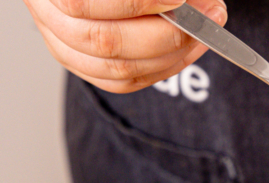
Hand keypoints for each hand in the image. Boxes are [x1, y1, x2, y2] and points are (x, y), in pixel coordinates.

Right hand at [23, 0, 226, 92]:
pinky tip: (191, 48)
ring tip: (208, 28)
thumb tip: (184, 0)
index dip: (136, 3)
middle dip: (170, 32)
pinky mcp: (86, 67)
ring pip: (121, 69)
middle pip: (107, 42)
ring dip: (176, 52)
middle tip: (211, 12)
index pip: (82, 4)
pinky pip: (128, 81)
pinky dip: (166, 67)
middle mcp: (49, 18)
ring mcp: (64, 47)